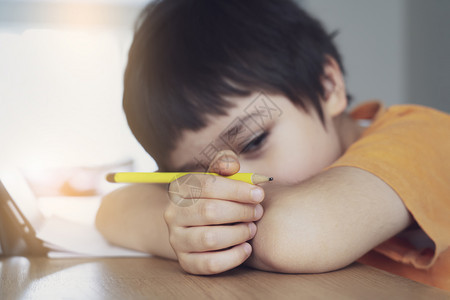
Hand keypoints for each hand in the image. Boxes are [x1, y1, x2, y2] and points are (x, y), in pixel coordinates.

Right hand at [164, 150, 264, 273]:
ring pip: (210, 238)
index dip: (236, 190)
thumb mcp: (217, 177)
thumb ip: (225, 164)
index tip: (259, 194)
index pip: (207, 185)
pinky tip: (246, 248)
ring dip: (238, 233)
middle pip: (209, 211)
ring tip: (251, 228)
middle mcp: (173, 214)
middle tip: (258, 212)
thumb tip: (233, 165)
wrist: (198, 226)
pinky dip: (233, 257)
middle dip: (240, 211)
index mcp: (179, 189)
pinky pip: (210, 264)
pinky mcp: (186, 262)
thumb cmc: (215, 197)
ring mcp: (177, 240)